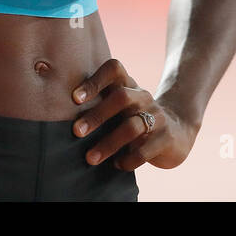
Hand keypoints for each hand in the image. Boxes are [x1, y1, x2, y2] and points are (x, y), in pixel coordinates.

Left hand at [70, 58, 198, 170]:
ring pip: (131, 126)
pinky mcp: (166, 138)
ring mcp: (157, 116)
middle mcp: (143, 97)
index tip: (74, 98)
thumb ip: (98, 103)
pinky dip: (128, 159)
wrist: (177, 131)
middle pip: (121, 97)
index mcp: (129, 85)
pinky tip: (117, 165)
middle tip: (76, 131)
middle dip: (97, 115)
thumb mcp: (120, 106)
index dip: (95, 80)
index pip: (114, 69)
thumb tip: (57, 112)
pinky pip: (145, 150)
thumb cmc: (134, 118)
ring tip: (90, 158)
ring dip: (108, 143)